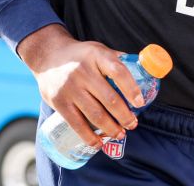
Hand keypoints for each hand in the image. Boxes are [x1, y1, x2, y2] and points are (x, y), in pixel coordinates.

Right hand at [16, 24, 144, 147]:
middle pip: (109, 98)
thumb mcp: (99, 50)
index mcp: (97, 56)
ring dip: (111, 128)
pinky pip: (77, 123)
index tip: (140, 103)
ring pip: (95, 114)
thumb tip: (145, 72)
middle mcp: (83, 71)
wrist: (48, 56)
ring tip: (120, 134)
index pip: (118, 72)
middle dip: (124, 116)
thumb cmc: (81, 55)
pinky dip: (89, 137)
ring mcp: (70, 87)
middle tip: (133, 124)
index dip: (131, 89)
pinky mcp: (59, 102)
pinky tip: (99, 143)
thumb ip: (117, 61)